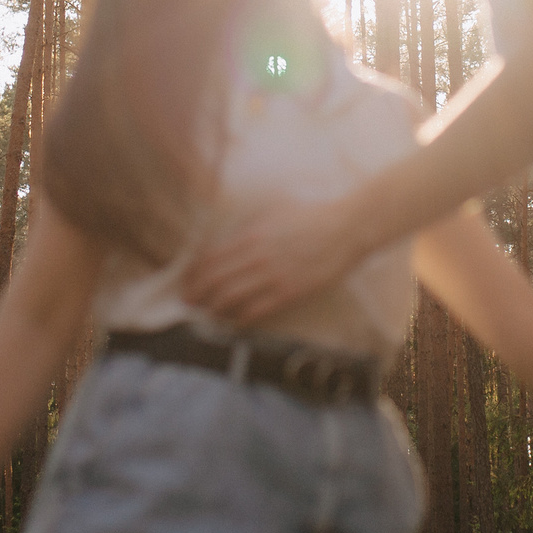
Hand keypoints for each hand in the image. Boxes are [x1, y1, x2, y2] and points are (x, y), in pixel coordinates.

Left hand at [180, 195, 368, 325]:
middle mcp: (257, 256)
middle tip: (188, 303)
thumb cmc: (310, 216)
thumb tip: (227, 240)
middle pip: (215, 280)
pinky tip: (235, 321)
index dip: (194, 274)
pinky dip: (240, 318)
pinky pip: (256, 310)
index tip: (187, 282)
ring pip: (231, 297)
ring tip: (207, 313)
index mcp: (251, 235)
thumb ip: (249, 226)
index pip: (211, 258)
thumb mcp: (274, 211)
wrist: (345, 229)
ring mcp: (273, 276)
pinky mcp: (289, 292)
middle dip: (197, 294)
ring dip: (214, 308)